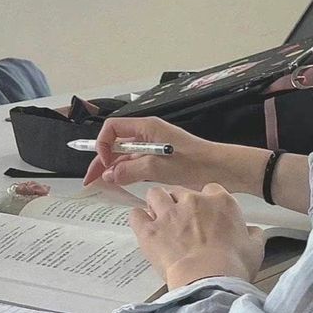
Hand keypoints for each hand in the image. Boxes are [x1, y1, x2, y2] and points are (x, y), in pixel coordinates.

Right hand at [83, 116, 223, 189]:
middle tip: (90, 180)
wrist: (222, 169)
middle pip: (115, 143)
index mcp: (147, 127)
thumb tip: (108, 175)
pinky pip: (135, 163)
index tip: (104, 163)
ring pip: (124, 155)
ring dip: (112, 169)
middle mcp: (148, 134)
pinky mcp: (159, 158)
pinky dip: (125, 173)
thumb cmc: (196, 163)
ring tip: (101, 185)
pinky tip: (119, 184)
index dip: (103, 145)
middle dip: (101, 160)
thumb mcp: (160, 167)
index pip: (112, 128)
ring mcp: (153, 146)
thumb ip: (131, 170)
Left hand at [129, 183, 264, 289]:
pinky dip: (138, 219)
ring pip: (155, 194)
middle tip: (181, 220)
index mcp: (220, 202)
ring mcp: (168, 214)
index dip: (206, 201)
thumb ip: (253, 234)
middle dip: (179, 202)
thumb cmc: (233, 266)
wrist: (209, 280)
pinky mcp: (149, 230)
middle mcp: (192, 201)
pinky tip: (142, 226)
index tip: (205, 213)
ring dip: (156, 203)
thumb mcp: (255, 248)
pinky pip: (136, 215)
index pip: (210, 190)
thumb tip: (252, 232)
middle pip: (180, 190)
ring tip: (158, 217)